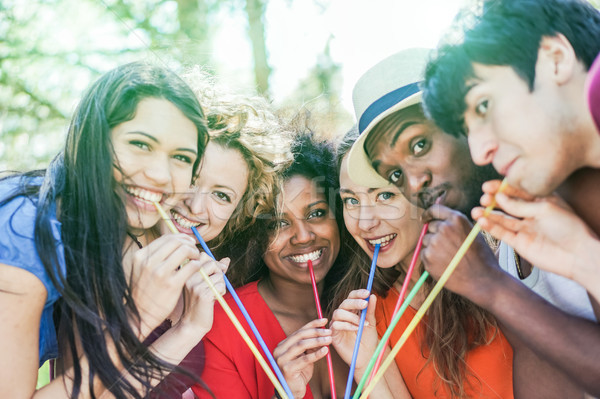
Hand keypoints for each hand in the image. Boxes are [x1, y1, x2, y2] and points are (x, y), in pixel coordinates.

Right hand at [123, 233, 201, 337]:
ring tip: (195, 260)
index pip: (166, 238)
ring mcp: (160, 273)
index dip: (180, 238)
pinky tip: (196, 269)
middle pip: (177, 241)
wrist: (139, 316)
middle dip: (189, 243)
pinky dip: (197, 265)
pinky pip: (191, 266)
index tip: (187, 243)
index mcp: (140, 256)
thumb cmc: (144, 291)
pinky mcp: (172, 284)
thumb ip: (154, 256)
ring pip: (185, 250)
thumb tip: (173, 241)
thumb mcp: (141, 269)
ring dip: (194, 252)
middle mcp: (149, 262)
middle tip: (194, 250)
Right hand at [176, 255, 228, 336]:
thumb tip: (227, 260)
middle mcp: (189, 277)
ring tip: (212, 294)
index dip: (213, 262)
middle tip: (214, 285)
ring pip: (219, 276)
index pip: (203, 256)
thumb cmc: (199, 303)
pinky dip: (221, 292)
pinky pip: (221, 286)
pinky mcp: (203, 295)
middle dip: (219, 273)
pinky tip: (214, 299)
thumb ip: (215, 271)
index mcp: (187, 273)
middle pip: (212, 263)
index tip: (215, 273)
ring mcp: (195, 286)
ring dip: (221, 285)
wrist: (192, 324)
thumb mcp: (204, 284)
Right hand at [273, 318, 331, 398]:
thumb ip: (310, 346)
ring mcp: (281, 359)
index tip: (324, 320)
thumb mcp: (304, 356)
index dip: (312, 324)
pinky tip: (325, 351)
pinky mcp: (287, 369)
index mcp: (283, 345)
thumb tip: (323, 332)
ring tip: (329, 340)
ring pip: (301, 345)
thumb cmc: (299, 373)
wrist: (292, 391)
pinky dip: (316, 354)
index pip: (299, 331)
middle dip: (316, 332)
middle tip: (329, 331)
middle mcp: (279, 350)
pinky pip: (304, 359)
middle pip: (300, 336)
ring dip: (317, 341)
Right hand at [330, 289, 377, 371]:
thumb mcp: (372, 323)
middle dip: (355, 302)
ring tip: (362, 323)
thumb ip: (370, 310)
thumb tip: (372, 296)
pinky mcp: (333, 334)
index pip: (352, 297)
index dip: (358, 293)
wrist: (366, 356)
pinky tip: (356, 329)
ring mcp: (337, 323)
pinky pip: (336, 325)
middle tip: (365, 304)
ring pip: (338, 312)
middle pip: (344, 303)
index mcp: (352, 310)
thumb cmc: (368, 340)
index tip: (367, 292)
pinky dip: (347, 325)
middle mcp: (343, 315)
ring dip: (351, 316)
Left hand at [421, 205, 501, 303]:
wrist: (482, 280)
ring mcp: (434, 242)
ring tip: (449, 258)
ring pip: (426, 241)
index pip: (435, 210)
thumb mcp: (473, 233)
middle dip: (435, 235)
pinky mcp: (428, 257)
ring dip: (433, 247)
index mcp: (456, 219)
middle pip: (431, 227)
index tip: (425, 219)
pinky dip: (430, 259)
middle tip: (446, 247)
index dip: (428, 214)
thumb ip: (457, 225)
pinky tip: (445, 265)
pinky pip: (424, 254)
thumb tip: (442, 218)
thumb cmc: (481, 257)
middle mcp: (444, 228)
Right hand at [473, 180, 599, 284]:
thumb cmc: (569, 228)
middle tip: (484, 198)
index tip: (488, 186)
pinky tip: (482, 221)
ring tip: (476, 211)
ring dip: (488, 214)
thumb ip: (519, 204)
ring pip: (502, 219)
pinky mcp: (519, 242)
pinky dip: (491, 227)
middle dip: (493, 200)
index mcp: (540, 201)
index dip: (501, 188)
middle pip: (507, 205)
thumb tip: (499, 197)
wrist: (577, 254)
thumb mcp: (544, 208)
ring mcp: (524, 228)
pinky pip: (502, 233)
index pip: (517, 191)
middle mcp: (531, 214)